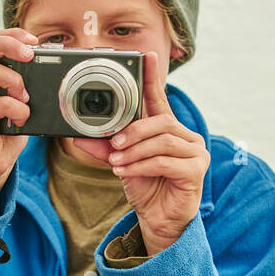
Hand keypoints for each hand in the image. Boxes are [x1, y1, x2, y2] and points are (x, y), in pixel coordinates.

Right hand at [0, 28, 35, 222]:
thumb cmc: (5, 134)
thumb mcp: (17, 101)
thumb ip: (23, 81)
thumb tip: (50, 62)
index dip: (10, 34)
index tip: (33, 41)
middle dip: (9, 43)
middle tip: (30, 55)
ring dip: (15, 80)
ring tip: (25, 97)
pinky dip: (17, 109)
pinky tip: (21, 120)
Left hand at [70, 51, 208, 253]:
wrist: (158, 220)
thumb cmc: (145, 187)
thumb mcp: (120, 163)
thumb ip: (103, 148)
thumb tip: (77, 137)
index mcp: (166, 129)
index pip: (159, 98)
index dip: (153, 77)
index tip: (147, 56)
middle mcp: (185, 136)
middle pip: (160, 121)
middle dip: (133, 131)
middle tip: (114, 145)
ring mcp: (195, 152)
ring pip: (162, 141)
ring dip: (135, 151)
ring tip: (117, 162)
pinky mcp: (196, 171)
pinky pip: (166, 161)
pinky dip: (142, 166)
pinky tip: (126, 171)